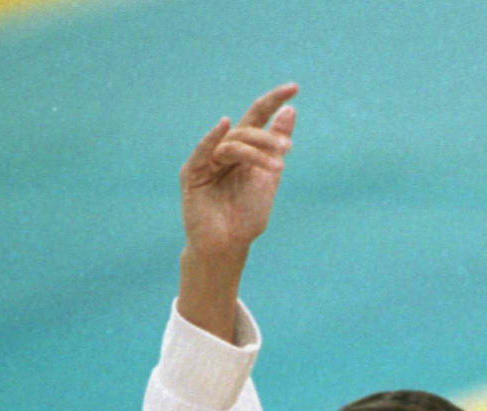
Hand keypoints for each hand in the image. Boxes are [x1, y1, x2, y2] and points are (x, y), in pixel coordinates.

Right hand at [180, 83, 297, 261]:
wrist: (227, 247)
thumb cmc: (245, 218)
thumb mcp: (269, 178)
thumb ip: (277, 145)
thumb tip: (290, 111)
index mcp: (244, 150)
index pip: (257, 116)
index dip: (274, 101)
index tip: (295, 87)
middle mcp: (224, 150)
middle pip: (247, 130)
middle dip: (268, 138)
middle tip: (287, 150)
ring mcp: (207, 161)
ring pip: (233, 144)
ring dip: (256, 151)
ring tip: (276, 166)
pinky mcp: (192, 173)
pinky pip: (203, 151)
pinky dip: (212, 137)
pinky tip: (223, 124)